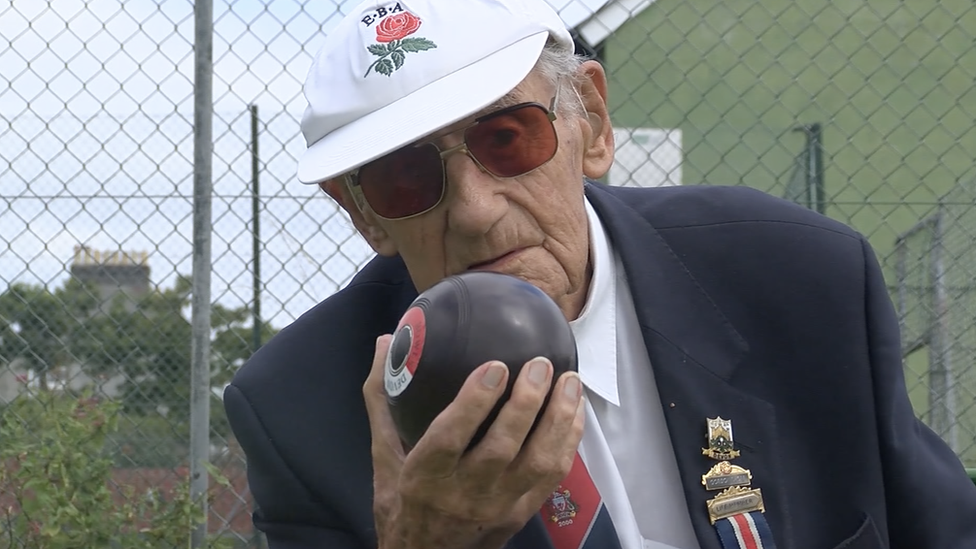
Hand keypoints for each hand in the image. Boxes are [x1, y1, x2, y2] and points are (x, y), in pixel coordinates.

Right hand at [363, 334, 585, 548]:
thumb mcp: (384, 454)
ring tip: (569, 381)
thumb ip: (383, 399)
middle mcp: (463, 494)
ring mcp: (498, 506)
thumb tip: (383, 342)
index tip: (495, 366)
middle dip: (526, 405)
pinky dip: (568, 440)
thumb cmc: (402, 500)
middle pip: (501, 449)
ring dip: (558, 420)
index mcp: (424, 477)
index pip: (450, 438)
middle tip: (540, 365)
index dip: (474, 403)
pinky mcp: (522, 513)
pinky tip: (575, 410)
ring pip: (536, 463)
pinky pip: (553, 476)